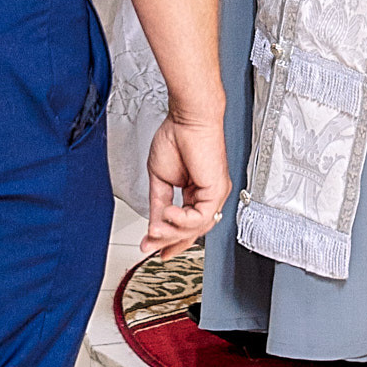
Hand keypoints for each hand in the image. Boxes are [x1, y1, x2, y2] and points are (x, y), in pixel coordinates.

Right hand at [144, 113, 231, 254]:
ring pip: (197, 228)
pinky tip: (169, 212)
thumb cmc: (177, 137)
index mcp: (197, 192)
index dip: (171, 240)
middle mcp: (209, 195)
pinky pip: (201, 217)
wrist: (187, 118)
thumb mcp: (160, 180)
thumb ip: (158, 205)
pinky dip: (182, 220)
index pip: (188, 225)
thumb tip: (153, 225)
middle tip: (150, 244)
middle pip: (193, 231)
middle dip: (169, 242)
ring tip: (156, 226)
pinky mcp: (216, 190)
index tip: (155, 248)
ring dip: (172, 232)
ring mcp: (215, 194)